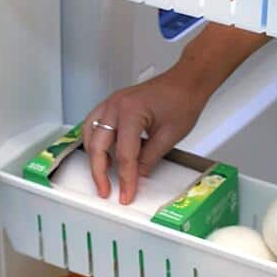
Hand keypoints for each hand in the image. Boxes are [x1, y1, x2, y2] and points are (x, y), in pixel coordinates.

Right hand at [84, 67, 210, 204]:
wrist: (186, 81)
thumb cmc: (182, 100)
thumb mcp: (170, 136)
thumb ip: (150, 159)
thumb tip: (137, 176)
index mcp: (131, 112)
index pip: (124, 154)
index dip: (125, 178)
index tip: (127, 194)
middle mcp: (115, 105)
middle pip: (98, 146)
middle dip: (100, 172)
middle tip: (106, 191)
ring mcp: (111, 103)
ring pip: (90, 134)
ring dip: (93, 156)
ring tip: (102, 175)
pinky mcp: (112, 104)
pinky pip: (94, 124)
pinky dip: (95, 141)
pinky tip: (103, 153)